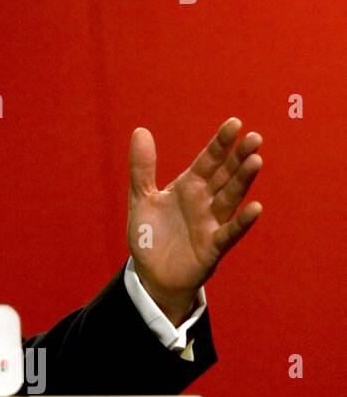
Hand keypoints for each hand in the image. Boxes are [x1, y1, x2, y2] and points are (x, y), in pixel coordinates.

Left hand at [127, 118, 262, 324]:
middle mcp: (205, 201)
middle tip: (255, 138)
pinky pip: (229, 232)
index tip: (235, 124)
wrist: (150, 273)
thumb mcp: (141, 197)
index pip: (208, 161)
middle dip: (239, 157)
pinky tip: (255, 208)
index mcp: (189, 187)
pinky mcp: (212, 247)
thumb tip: (141, 130)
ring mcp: (211, 223)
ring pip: (230, 198)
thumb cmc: (151, 234)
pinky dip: (242, 221)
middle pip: (225, 175)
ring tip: (256, 161)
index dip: (220, 144)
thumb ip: (142, 167)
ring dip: (243, 181)